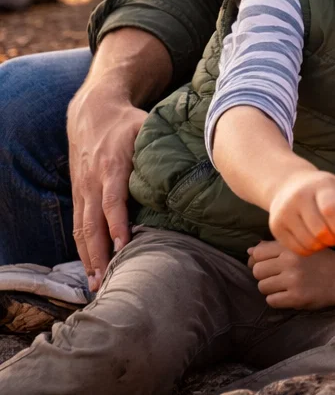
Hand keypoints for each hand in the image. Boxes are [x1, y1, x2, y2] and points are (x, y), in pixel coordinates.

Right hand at [66, 87, 147, 290]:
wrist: (92, 110)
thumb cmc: (127, 121)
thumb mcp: (145, 127)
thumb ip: (162, 147)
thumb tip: (196, 160)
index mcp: (111, 166)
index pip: (112, 200)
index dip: (116, 224)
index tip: (123, 246)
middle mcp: (92, 181)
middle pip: (92, 222)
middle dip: (98, 252)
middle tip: (106, 279)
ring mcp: (82, 188)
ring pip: (81, 228)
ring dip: (87, 257)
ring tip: (95, 283)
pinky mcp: (78, 192)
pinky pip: (77, 224)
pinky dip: (81, 247)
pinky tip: (89, 266)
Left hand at [248, 240, 334, 308]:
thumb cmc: (322, 259)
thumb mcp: (302, 245)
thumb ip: (276, 246)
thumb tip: (250, 251)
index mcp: (291, 246)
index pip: (258, 253)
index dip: (259, 260)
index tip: (269, 265)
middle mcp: (291, 261)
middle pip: (257, 271)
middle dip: (265, 275)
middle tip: (279, 276)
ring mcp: (294, 280)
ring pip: (262, 287)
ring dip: (271, 288)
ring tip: (286, 285)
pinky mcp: (297, 297)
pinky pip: (272, 301)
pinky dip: (278, 299)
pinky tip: (290, 294)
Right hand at [267, 170, 334, 255]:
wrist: (288, 186)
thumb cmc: (322, 192)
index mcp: (319, 185)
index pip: (331, 210)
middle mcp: (298, 197)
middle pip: (320, 231)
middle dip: (334, 239)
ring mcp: (284, 213)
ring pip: (309, 243)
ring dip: (323, 245)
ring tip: (326, 236)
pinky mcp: (276, 227)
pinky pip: (298, 249)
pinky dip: (310, 249)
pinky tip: (313, 239)